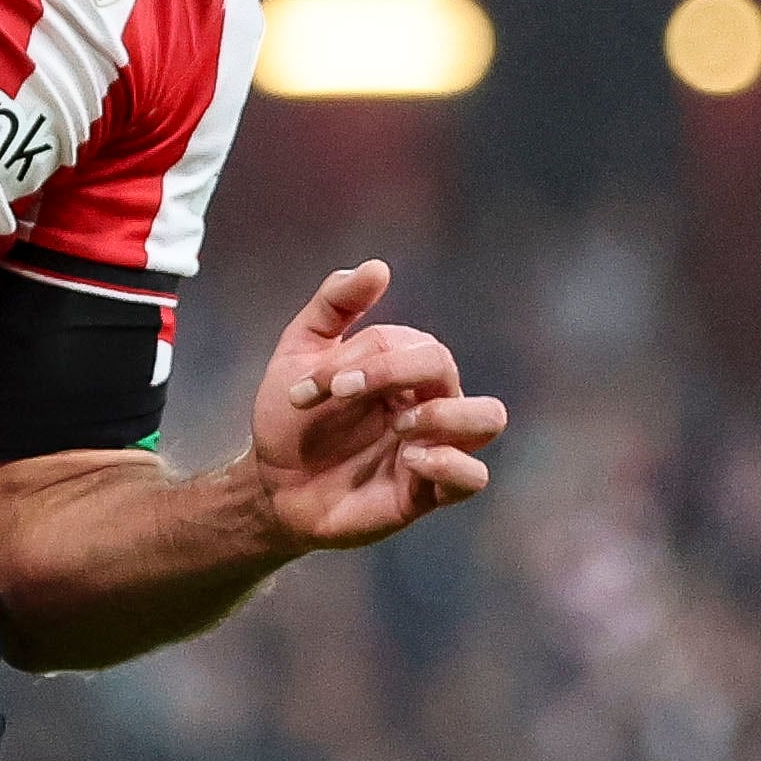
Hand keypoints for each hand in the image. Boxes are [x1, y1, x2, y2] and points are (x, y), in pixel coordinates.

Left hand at [244, 260, 507, 549]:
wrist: (272, 487)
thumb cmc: (289, 419)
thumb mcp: (299, 353)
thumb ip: (335, 305)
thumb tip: (379, 267)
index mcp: (403, 367)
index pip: (406, 342)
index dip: (359, 358)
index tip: (303, 388)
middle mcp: (428, 402)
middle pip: (444, 365)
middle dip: (390, 371)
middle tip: (340, 393)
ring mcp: (433, 447)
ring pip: (488, 417)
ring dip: (443, 413)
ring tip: (398, 425)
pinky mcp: (429, 493)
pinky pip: (474, 478)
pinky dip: (450, 465)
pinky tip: (409, 460)